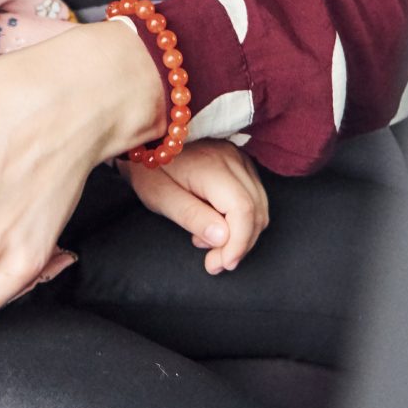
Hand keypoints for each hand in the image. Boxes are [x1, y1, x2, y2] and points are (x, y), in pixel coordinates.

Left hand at [127, 140, 268, 273]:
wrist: (148, 143)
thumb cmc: (149, 171)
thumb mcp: (160, 197)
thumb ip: (192, 216)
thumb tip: (223, 238)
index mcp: (211, 166)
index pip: (242, 209)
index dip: (238, 242)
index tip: (221, 264)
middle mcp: (232, 159)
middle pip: (255, 210)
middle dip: (239, 244)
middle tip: (214, 263)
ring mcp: (239, 159)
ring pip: (259, 206)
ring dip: (242, 235)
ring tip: (211, 246)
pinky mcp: (241, 164)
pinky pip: (254, 198)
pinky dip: (243, 221)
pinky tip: (218, 227)